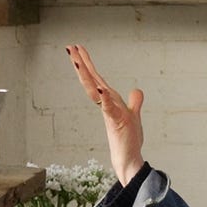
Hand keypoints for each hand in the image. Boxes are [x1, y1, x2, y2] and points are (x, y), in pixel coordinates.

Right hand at [66, 44, 145, 185]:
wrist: (128, 159)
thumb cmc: (128, 139)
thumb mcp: (134, 116)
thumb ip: (134, 102)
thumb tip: (136, 90)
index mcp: (110, 101)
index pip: (97, 79)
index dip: (88, 64)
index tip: (78, 49)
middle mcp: (107, 105)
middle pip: (91, 80)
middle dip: (81, 64)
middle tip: (70, 47)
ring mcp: (109, 113)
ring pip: (95, 91)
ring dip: (87, 76)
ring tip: (77, 60)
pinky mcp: (116, 122)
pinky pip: (109, 108)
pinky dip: (104, 98)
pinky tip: (100, 89)